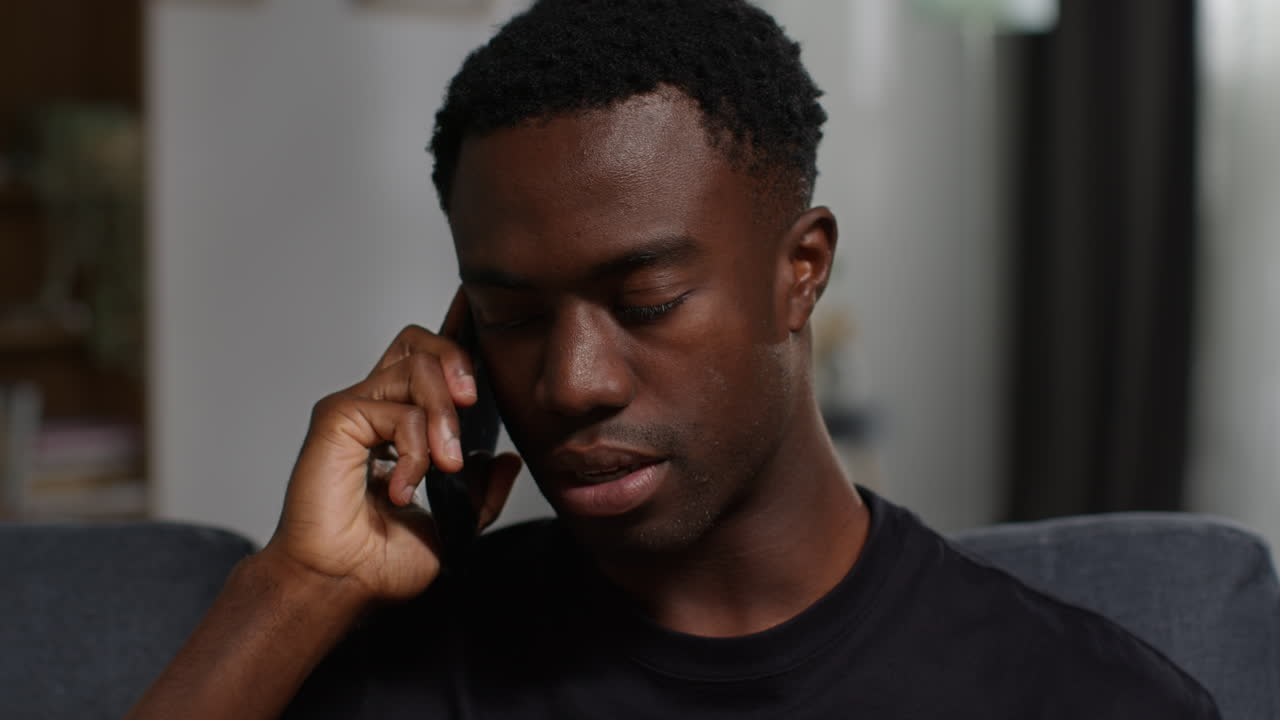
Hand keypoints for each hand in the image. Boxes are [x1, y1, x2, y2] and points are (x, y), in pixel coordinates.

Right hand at [262, 289, 520, 604]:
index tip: (482, 319)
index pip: (427, 359)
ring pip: (415, 367)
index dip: (456, 337)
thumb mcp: (454, 525)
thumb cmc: (380, 561)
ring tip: (441, 469)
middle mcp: (374, 406)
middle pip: (420, 341)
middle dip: (457, 362)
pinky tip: (404, 488)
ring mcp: (354, 409)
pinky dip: (414, 449)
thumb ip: (480, 491)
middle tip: (472, 404)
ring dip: (443, 419)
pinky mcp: (337, 419)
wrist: (341, 586)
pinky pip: (397, 410)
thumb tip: (506, 458)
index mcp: (399, 423)